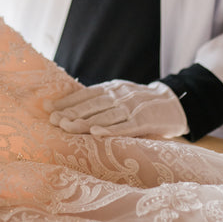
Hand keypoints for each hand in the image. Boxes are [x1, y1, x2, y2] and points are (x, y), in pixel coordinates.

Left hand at [46, 80, 187, 137]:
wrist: (176, 103)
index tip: (47, 108)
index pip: (85, 94)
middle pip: (91, 104)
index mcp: (112, 88)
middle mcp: (119, 95)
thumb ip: (101, 101)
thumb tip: (71, 110)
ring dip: (83, 121)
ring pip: (104, 115)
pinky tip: (95, 133)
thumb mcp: (121, 96)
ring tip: (66, 126)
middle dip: (70, 111)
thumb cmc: (142, 104)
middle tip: (52, 119)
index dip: (66, 101)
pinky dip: (110, 130)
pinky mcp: (145, 120)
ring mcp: (132, 107)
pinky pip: (125, 126)